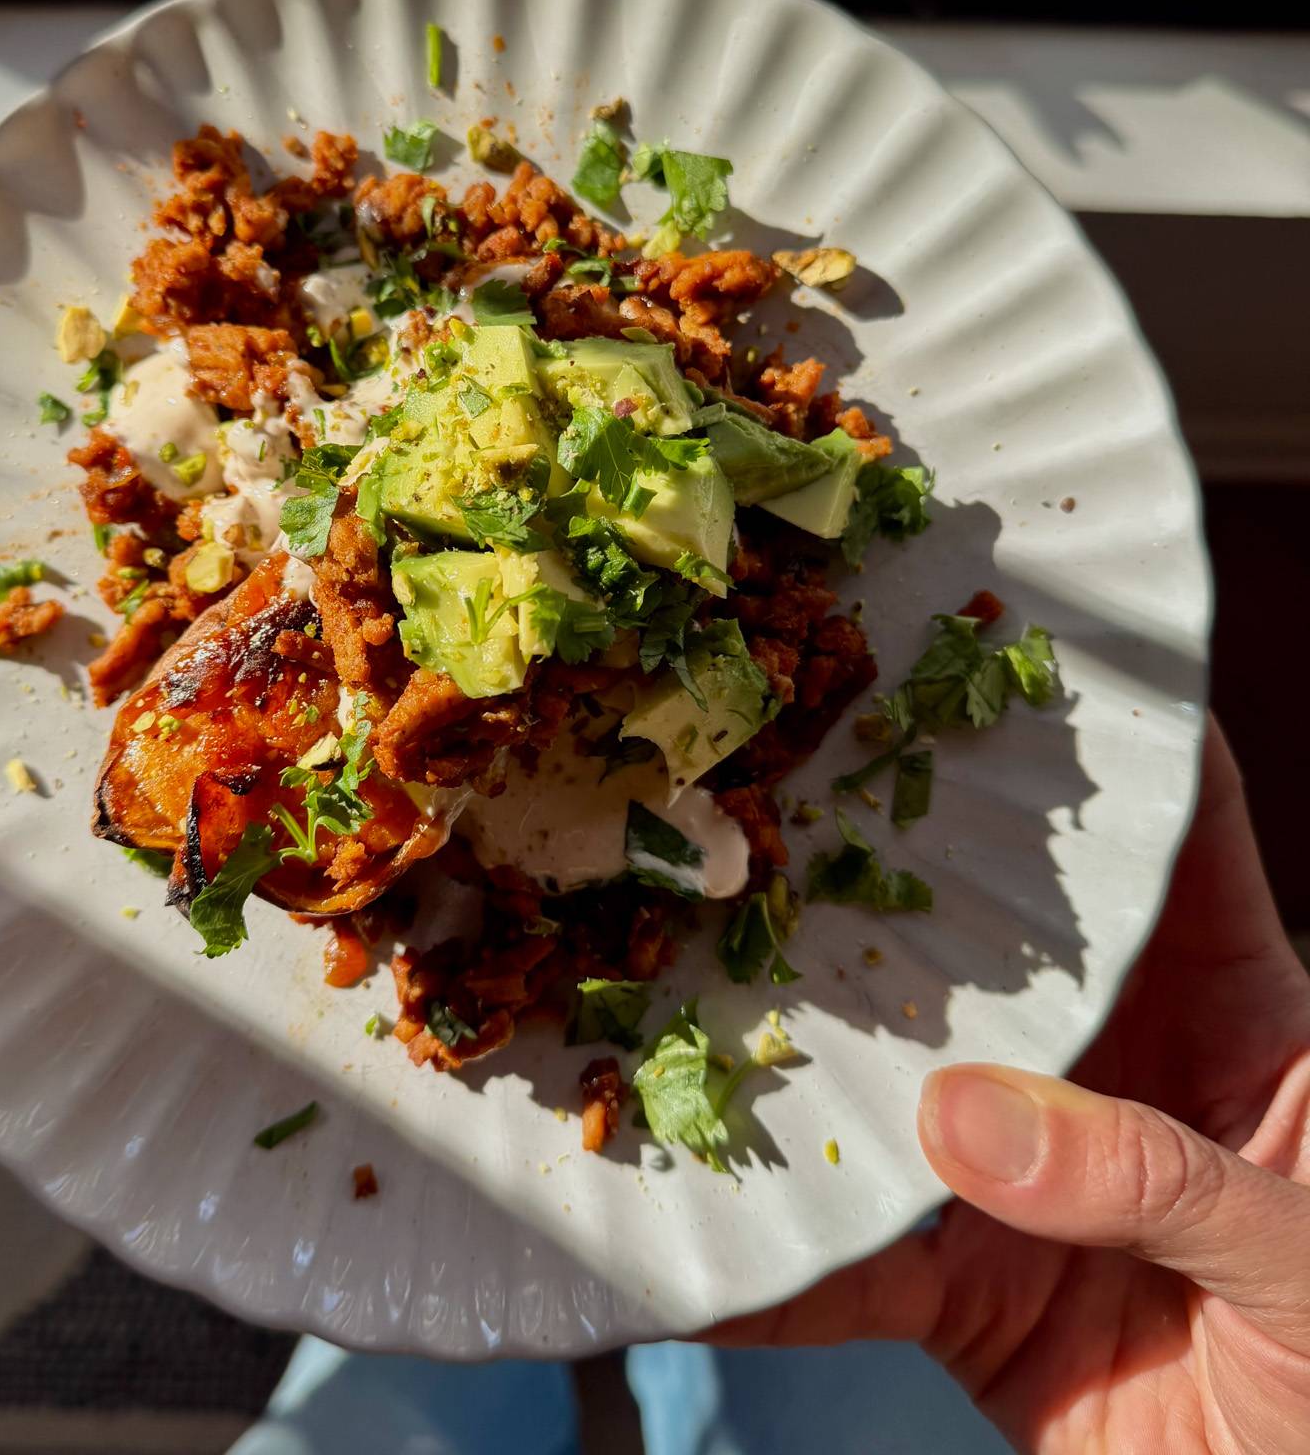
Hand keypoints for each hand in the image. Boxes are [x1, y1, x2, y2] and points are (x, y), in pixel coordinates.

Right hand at [714, 719, 1309, 1453]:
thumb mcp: (1307, 1262)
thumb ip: (1156, 1178)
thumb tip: (960, 1118)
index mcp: (1237, 1017)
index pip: (1176, 842)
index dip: (1107, 738)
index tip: (1001, 649)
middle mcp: (1111, 1063)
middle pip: (991, 942)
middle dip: (889, 876)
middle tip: (776, 794)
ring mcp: (1023, 1170)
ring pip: (891, 1080)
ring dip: (796, 1050)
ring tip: (684, 977)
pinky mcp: (959, 1282)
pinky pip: (846, 1255)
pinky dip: (768, 1248)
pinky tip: (686, 1208)